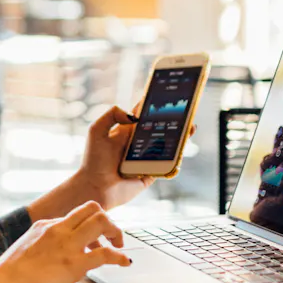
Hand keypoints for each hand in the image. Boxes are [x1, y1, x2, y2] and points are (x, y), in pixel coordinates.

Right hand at [0, 201, 129, 282]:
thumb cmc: (10, 275)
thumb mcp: (27, 249)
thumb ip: (44, 246)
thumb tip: (55, 255)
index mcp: (46, 225)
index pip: (75, 215)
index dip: (89, 225)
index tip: (94, 238)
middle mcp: (58, 229)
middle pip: (93, 208)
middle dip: (107, 220)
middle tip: (113, 237)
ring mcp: (67, 245)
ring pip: (102, 221)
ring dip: (116, 232)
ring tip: (120, 246)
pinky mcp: (74, 264)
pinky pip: (106, 254)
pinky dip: (119, 256)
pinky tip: (123, 262)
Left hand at [26, 105, 195, 221]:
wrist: (95, 188)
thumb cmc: (93, 160)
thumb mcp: (96, 131)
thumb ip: (111, 115)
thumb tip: (134, 115)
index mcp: (126, 131)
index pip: (143, 115)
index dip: (154, 105)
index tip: (168, 94)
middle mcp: (137, 144)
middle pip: (159, 129)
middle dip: (173, 121)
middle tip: (186, 112)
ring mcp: (145, 159)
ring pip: (167, 146)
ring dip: (179, 138)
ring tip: (189, 128)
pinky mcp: (151, 174)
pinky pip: (167, 166)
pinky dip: (176, 161)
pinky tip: (181, 153)